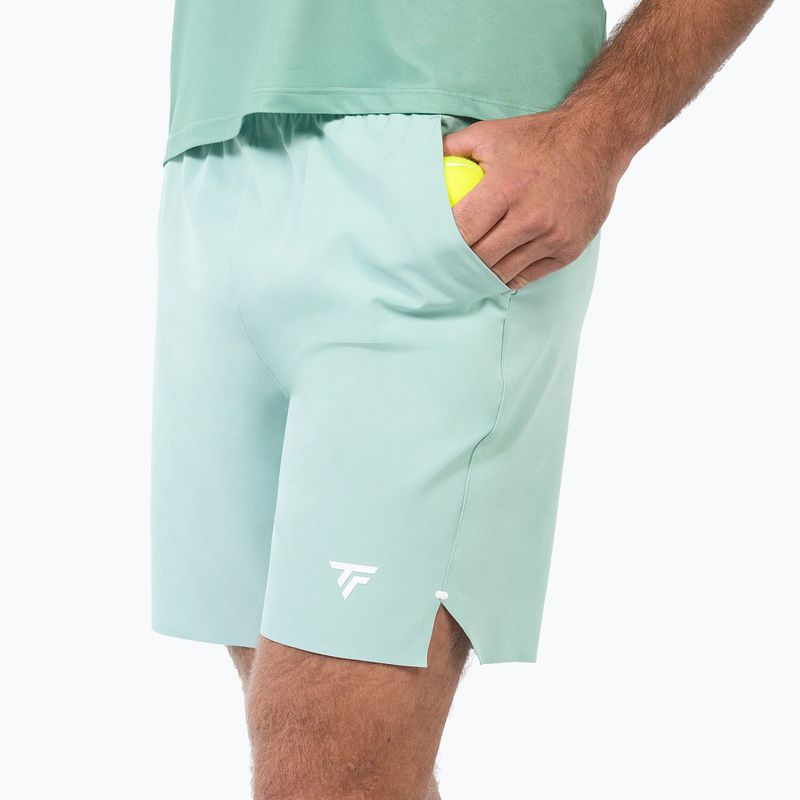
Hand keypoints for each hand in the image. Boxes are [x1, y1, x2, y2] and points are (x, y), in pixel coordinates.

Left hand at [443, 109, 627, 287]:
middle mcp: (531, 217)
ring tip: (465, 273)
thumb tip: (419, 161)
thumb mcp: (490, 134)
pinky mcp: (569, 249)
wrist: (597, 140)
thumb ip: (452, 148)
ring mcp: (553, 236)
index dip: (441, 244)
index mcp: (507, 188)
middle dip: (458, 264)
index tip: (428, 249)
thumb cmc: (537, 138)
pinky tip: (495, 270)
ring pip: (503, 272)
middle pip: (480, 258)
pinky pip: (528, 276)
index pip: (463, 231)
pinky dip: (509, 275)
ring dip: (482, 274)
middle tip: (442, 268)